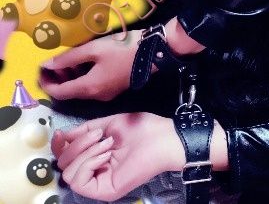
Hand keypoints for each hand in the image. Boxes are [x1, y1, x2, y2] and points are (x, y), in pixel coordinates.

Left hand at [40, 30, 140, 101]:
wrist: (156, 52)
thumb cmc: (123, 48)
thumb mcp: (94, 49)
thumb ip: (68, 58)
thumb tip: (47, 65)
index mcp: (89, 87)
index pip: (58, 93)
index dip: (46, 83)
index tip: (40, 71)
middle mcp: (97, 95)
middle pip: (69, 93)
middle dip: (58, 80)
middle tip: (53, 63)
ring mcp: (108, 94)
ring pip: (82, 90)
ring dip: (71, 78)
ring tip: (69, 60)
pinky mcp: (116, 88)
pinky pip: (93, 87)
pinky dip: (84, 78)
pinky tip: (86, 64)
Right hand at [51, 112, 184, 200]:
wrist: (162, 137)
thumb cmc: (141, 129)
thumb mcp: (108, 124)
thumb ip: (84, 131)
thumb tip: (62, 136)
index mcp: (95, 157)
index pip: (66, 157)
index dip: (60, 145)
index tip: (62, 134)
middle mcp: (95, 172)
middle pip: (63, 164)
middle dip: (78, 145)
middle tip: (101, 136)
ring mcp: (99, 183)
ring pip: (68, 173)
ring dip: (85, 152)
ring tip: (108, 144)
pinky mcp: (104, 192)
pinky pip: (79, 182)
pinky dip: (89, 163)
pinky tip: (106, 154)